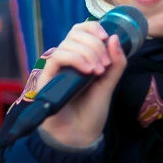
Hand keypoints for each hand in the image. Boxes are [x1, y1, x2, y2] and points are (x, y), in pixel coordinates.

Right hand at [37, 21, 127, 147]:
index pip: (81, 30)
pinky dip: (76, 59)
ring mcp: (56, 68)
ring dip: (88, 53)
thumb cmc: (91, 111)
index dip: (93, 27)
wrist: (79, 134)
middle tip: (105, 65)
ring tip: (98, 72)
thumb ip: (116, 63)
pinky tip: (88, 72)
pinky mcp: (47, 78)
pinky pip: (58, 57)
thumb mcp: (109, 83)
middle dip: (95, 44)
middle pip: (74, 33)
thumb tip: (115, 38)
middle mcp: (67, 60)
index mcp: (80, 58)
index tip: (107, 38)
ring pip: (67, 44)